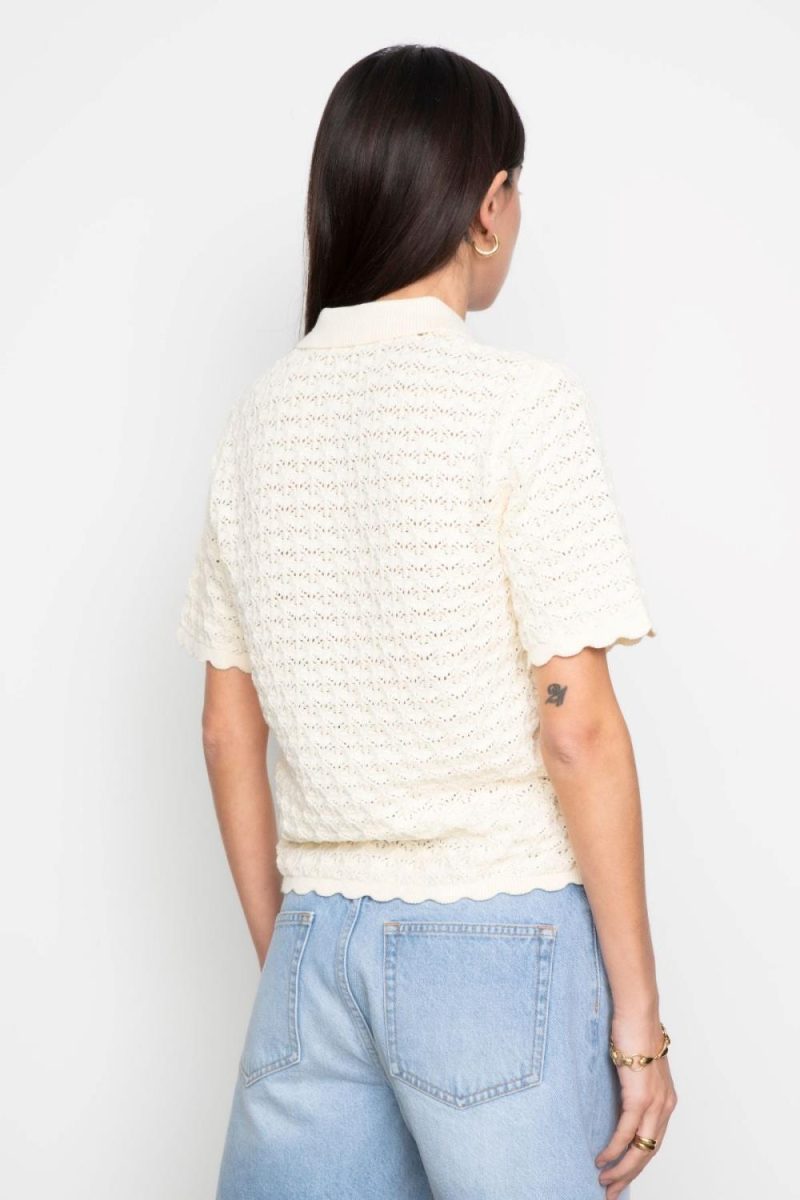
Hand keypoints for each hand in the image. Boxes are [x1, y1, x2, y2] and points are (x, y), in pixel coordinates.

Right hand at [596, 1016, 677, 1198]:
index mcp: (666, 1100)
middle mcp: (665, 1106)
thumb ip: (634, 1085)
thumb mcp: (638, 1066)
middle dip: (629, 1175)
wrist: (638, 1013)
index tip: (623, 1176)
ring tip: (605, 1181)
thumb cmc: (635, 1032)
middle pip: (649, 1153)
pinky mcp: (639, 1097)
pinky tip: (602, 1159)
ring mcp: (654, 1103)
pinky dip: (614, 1149)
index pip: (654, 1142)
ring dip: (621, 1169)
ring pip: (639, 1149)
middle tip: (612, 1192)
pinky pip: (626, 1133)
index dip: (638, 1162)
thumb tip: (622, 1095)